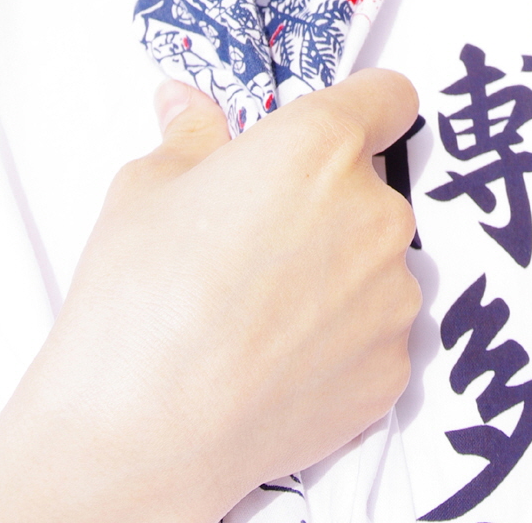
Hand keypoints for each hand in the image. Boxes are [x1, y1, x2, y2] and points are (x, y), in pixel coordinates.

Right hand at [0, 68, 421, 522]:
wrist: (142, 435)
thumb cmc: (139, 302)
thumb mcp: (147, 188)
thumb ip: (191, 135)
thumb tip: (189, 106)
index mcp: (320, 147)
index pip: (387, 96)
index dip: (362, 108)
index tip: (333, 130)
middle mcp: (375, 212)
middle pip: (371, 186)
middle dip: (327, 201)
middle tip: (260, 238)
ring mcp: (392, 296)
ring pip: (375, 261)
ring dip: (337, 272)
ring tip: (262, 310)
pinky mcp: (393, 367)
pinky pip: (377, 331)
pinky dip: (341, 338)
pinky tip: (278, 357)